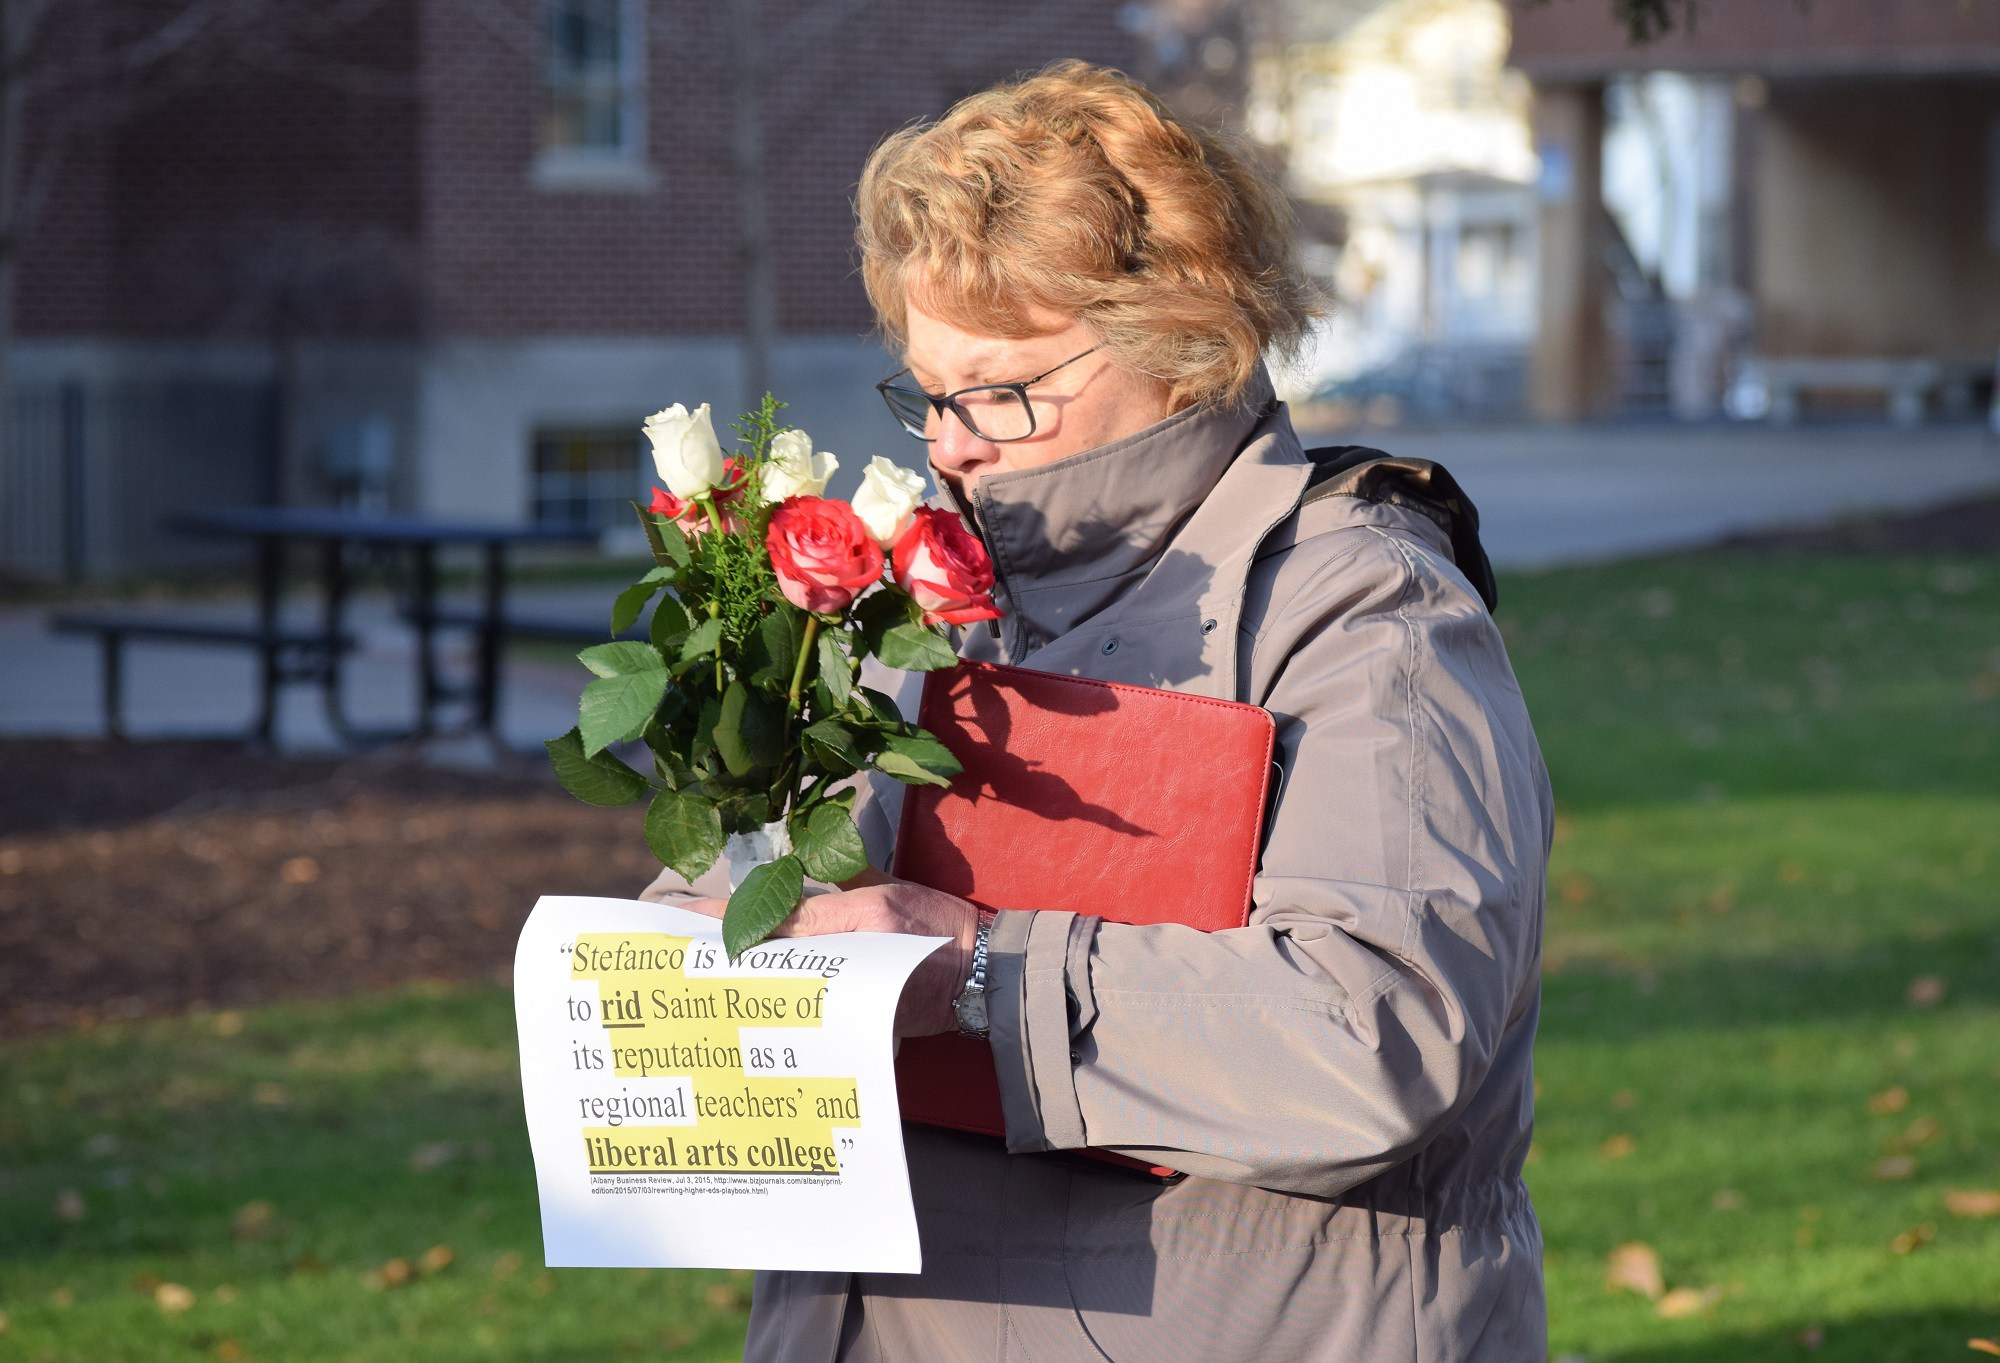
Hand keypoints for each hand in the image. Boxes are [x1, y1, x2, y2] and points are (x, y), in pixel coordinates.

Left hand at [680, 876, 980, 1037]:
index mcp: (862, 915)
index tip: (689, 918)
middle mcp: (858, 954)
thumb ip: (847, 874)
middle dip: (730, 954)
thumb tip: (802, 864)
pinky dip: (787, 1007)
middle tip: (683, 957)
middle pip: (778, 956)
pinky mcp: (868, 1019)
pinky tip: (757, 1005)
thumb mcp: (893, 885)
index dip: (732, 916)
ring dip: (751, 982)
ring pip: (792, 986)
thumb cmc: (943, 921)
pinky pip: (818, 1011)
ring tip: (706, 980)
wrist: (987, 972)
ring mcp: (862, 991)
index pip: (783, 914)